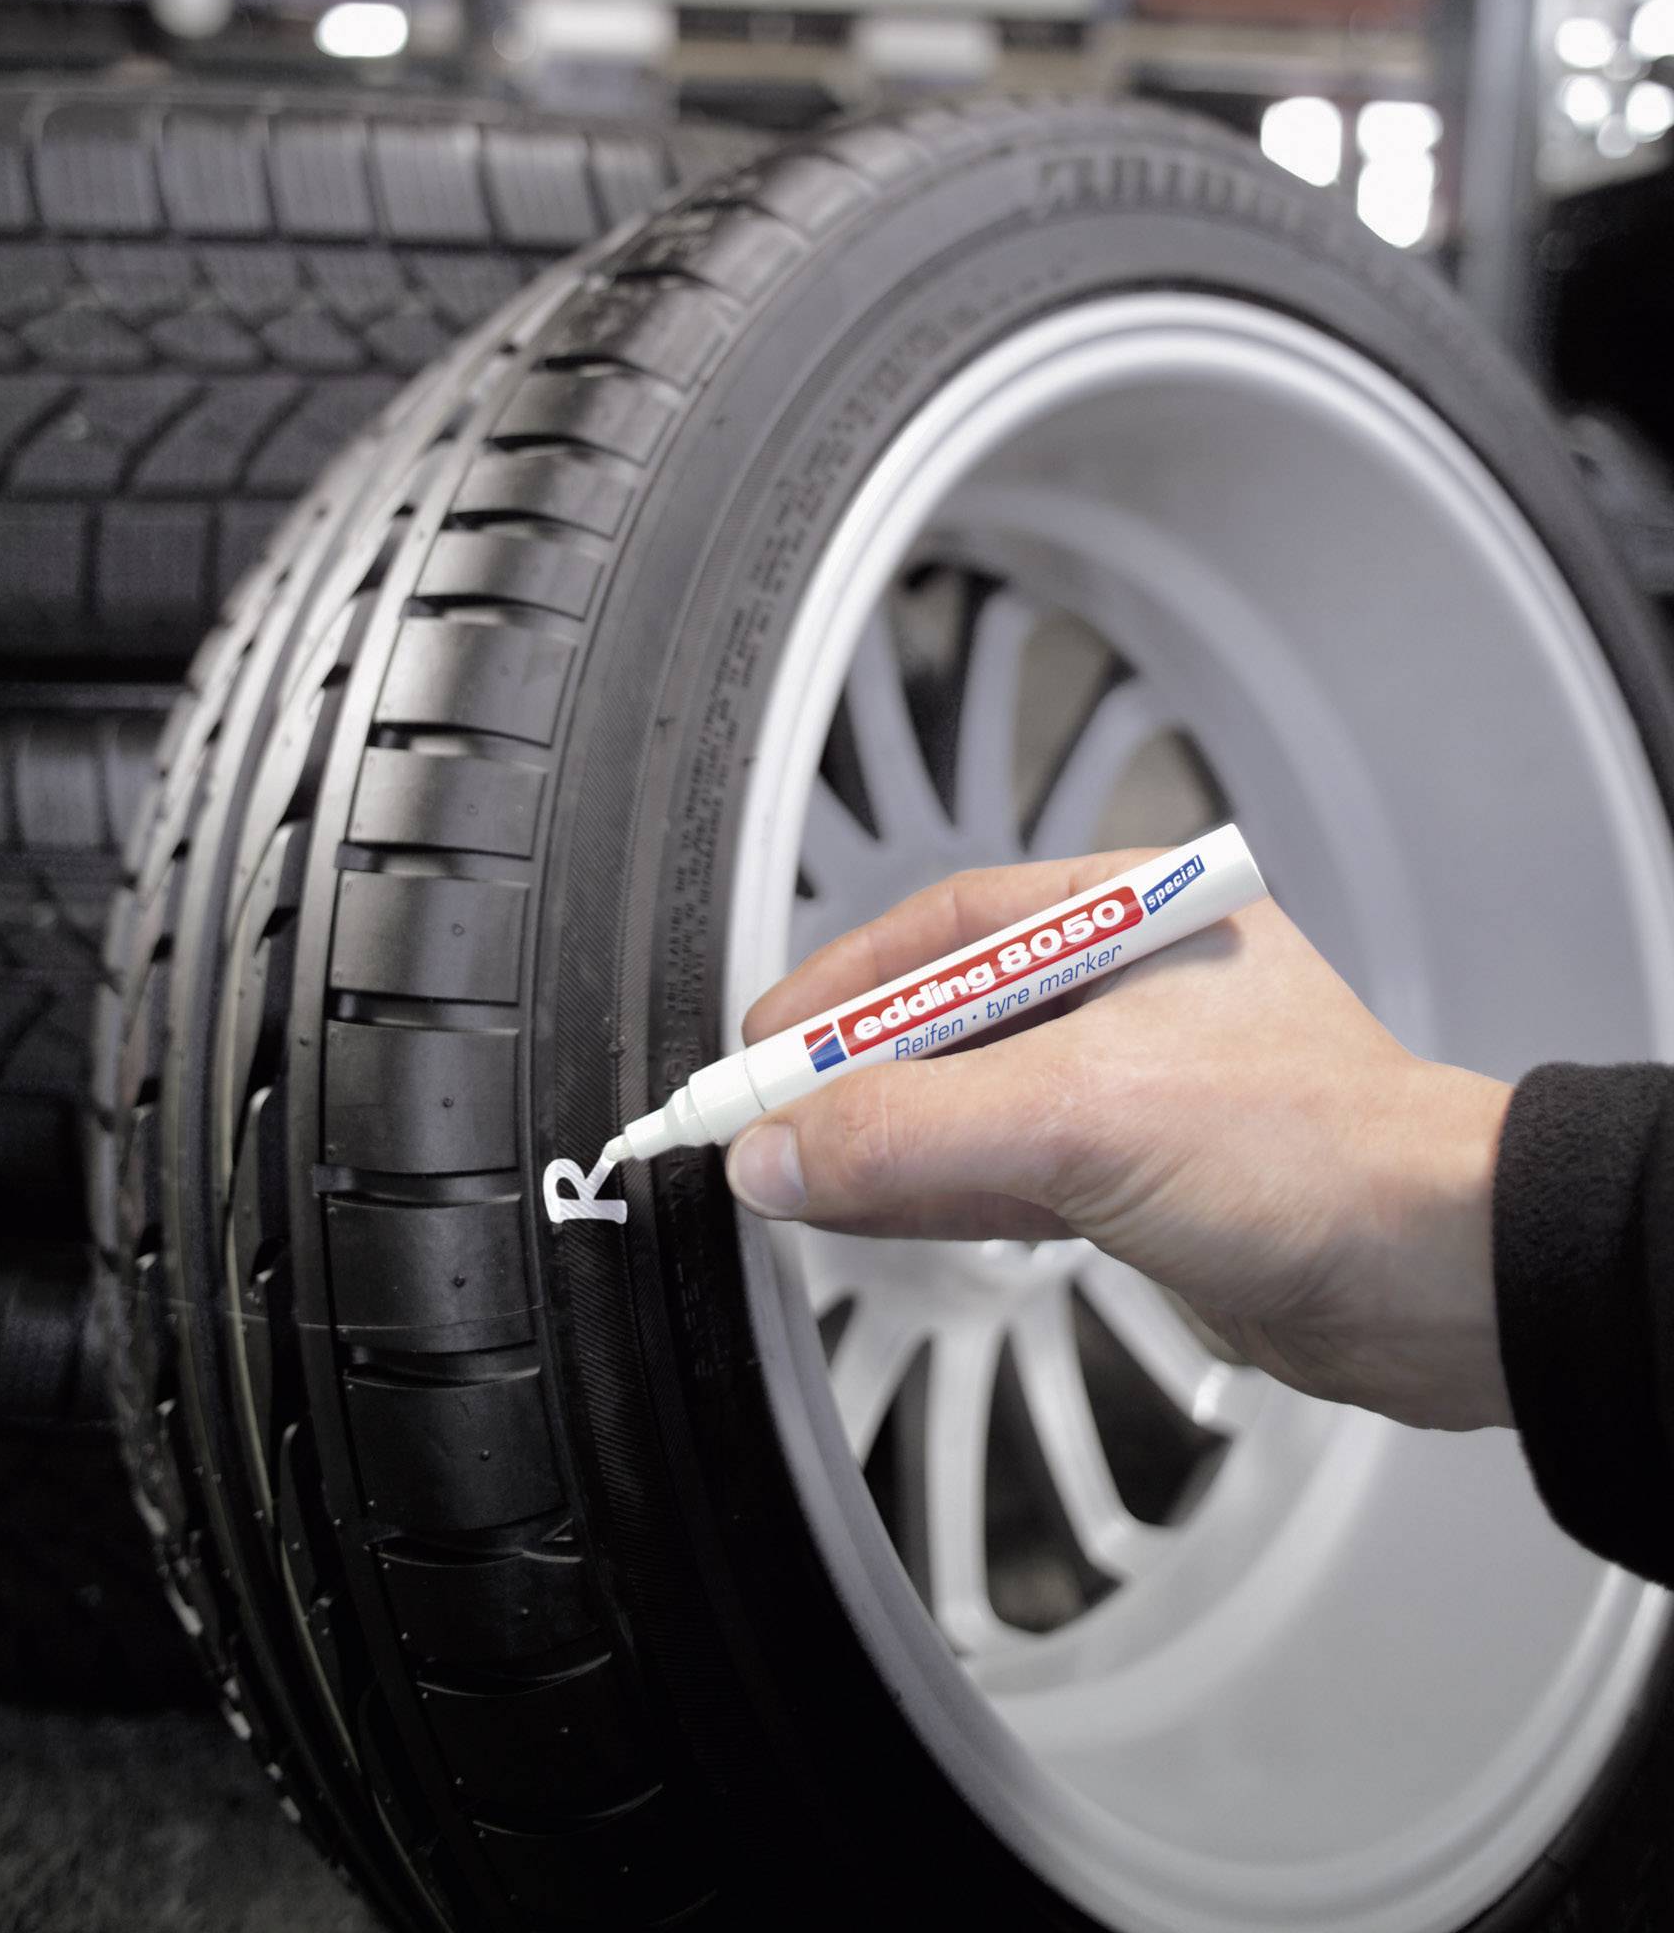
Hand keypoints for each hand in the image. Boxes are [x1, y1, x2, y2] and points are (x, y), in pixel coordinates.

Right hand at [727, 854, 1514, 1431]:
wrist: (1442, 1280)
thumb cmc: (1319, 1155)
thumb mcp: (1084, 1119)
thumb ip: (914, 1132)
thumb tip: (776, 1153)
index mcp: (1123, 915)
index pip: (938, 934)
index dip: (833, 991)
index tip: (753, 1054)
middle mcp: (1125, 988)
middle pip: (942, 1020)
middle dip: (846, 1077)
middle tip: (757, 1131)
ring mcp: (1135, 1083)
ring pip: (969, 1102)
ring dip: (883, 1144)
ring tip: (793, 1181)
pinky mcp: (1143, 1173)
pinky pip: (1008, 1172)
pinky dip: (937, 1192)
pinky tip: (874, 1212)